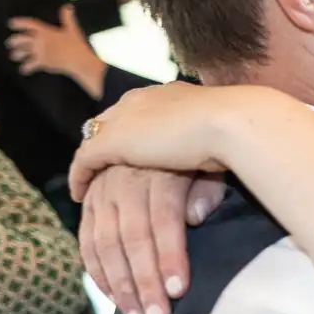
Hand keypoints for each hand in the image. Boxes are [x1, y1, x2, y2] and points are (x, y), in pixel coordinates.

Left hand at [9, 5, 107, 96]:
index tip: (10, 23)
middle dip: (13, 41)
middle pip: (20, 39)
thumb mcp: (72, 29)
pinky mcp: (42, 62)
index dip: (18, 23)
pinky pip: (29, 65)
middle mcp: (40, 40)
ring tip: (14, 56)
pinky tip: (23, 71)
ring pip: (22, 52)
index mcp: (45, 31)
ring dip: (17, 55)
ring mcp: (40, 51)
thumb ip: (67, 17)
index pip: (28, 24)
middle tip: (9, 43)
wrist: (79, 59)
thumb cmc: (76, 44)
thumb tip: (68, 6)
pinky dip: (25, 68)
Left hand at [68, 79, 247, 203]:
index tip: (127, 151)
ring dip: (92, 167)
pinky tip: (79, 196)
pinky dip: (80, 177)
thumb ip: (201, 182)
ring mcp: (123, 120)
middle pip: (109, 123)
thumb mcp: (214, 154)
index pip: (135, 112)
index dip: (128, 132)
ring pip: (95, 144)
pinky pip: (85, 161)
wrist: (227, 123)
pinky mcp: (113, 141)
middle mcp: (138, 102)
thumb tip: (193, 216)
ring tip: (86, 189)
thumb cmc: (234, 137)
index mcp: (164, 96)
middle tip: (97, 171)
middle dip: (102, 146)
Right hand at [81, 165, 222, 313]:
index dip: (170, 256)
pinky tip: (114, 299)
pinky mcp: (90, 201)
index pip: (163, 219)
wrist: (162, 125)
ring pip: (106, 244)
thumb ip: (206, 191)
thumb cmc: (198, 154)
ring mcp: (102, 190)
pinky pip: (87, 241)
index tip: (179, 291)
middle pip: (133, 238)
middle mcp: (125, 180)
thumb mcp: (210, 164)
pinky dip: (99, 272)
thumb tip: (195, 218)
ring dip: (121, 287)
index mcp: (159, 171)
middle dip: (144, 283)